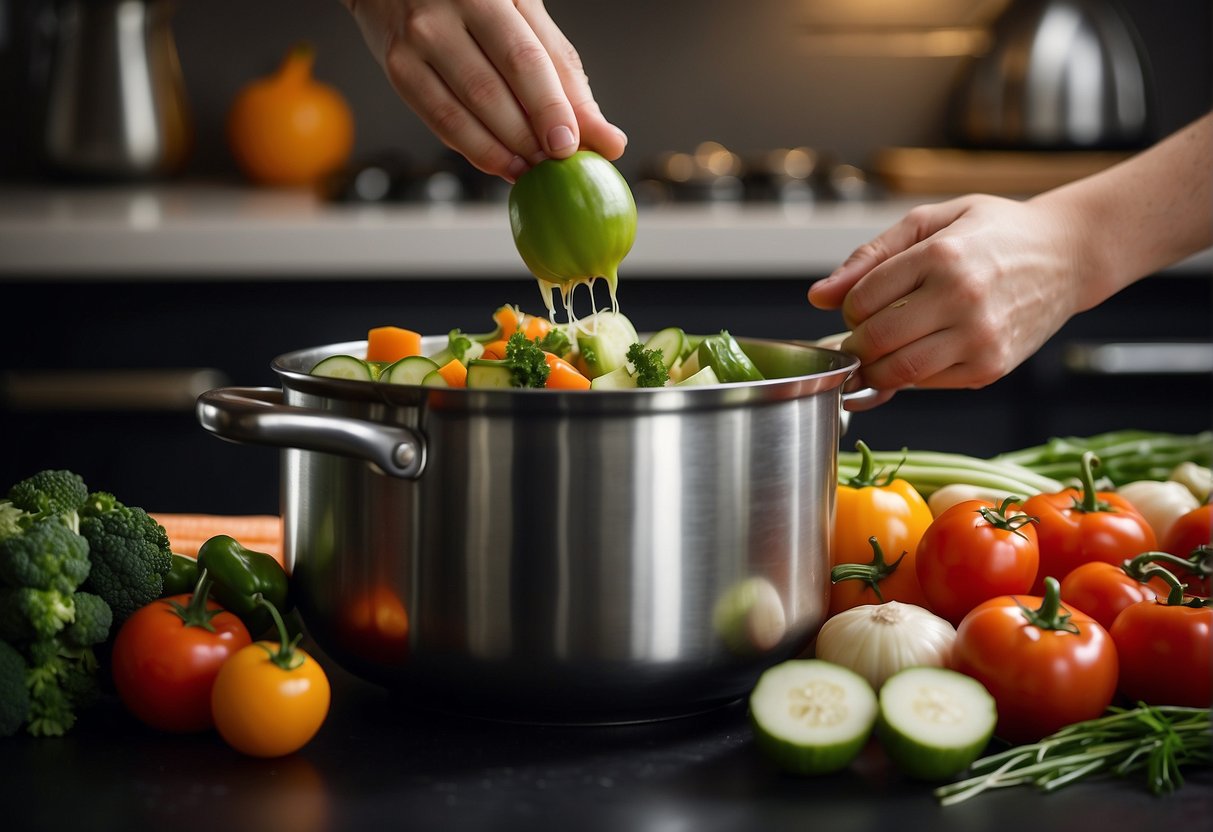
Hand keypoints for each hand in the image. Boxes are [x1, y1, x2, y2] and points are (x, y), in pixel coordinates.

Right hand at [341, 0, 626, 180]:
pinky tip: (502, 164)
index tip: (570, 146)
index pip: (523, 60)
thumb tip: (605, 136)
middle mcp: (444, 14)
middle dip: (528, 140)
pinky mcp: (397, 70)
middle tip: (554, 165)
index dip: (549, 109)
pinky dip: (476, 151)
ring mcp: (415, 43)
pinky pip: (440, 123)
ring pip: (462, 115)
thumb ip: (563, 72)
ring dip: (503, 154)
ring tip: (532, 171)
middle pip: (491, 93)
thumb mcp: (525, 15)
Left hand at [808, 194, 1087, 409]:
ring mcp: (978, 339)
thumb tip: (818, 297)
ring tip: (885, 347)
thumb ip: (869, 256)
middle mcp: (961, 299)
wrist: (1068, 256)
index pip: (861, 299)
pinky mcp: (989, 368)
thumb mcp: (931, 222)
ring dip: (876, 367)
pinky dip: (910, 374)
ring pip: (896, 371)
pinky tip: (922, 349)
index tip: (860, 304)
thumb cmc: (993, 233)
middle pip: (874, 341)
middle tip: (865, 332)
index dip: (849, 307)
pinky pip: (926, 384)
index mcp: (942, 256)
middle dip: (856, 342)